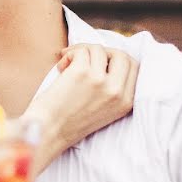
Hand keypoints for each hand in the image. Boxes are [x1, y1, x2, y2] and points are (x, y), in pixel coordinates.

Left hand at [24, 43, 138, 173]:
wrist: (48, 132)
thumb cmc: (68, 121)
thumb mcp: (103, 110)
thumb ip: (112, 89)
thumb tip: (108, 57)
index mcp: (126, 102)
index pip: (134, 67)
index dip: (116, 59)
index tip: (100, 62)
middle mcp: (117, 91)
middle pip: (121, 54)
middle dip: (102, 52)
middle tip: (85, 59)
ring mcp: (100, 80)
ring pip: (98, 49)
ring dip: (81, 52)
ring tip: (67, 65)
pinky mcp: (82, 73)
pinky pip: (80, 51)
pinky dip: (69, 54)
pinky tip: (61, 66)